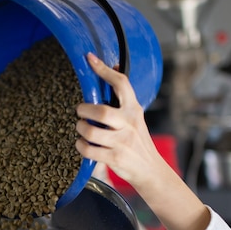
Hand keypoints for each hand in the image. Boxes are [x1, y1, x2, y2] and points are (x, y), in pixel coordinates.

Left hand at [75, 53, 164, 189]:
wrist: (150, 170)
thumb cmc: (138, 141)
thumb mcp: (135, 118)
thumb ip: (124, 99)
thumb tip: (114, 68)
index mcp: (134, 110)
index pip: (121, 84)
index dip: (104, 70)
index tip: (90, 59)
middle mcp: (130, 124)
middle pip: (101, 111)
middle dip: (84, 110)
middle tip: (80, 111)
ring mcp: (122, 142)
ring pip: (90, 132)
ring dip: (80, 129)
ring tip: (80, 129)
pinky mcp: (115, 158)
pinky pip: (88, 150)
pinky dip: (80, 146)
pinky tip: (83, 144)